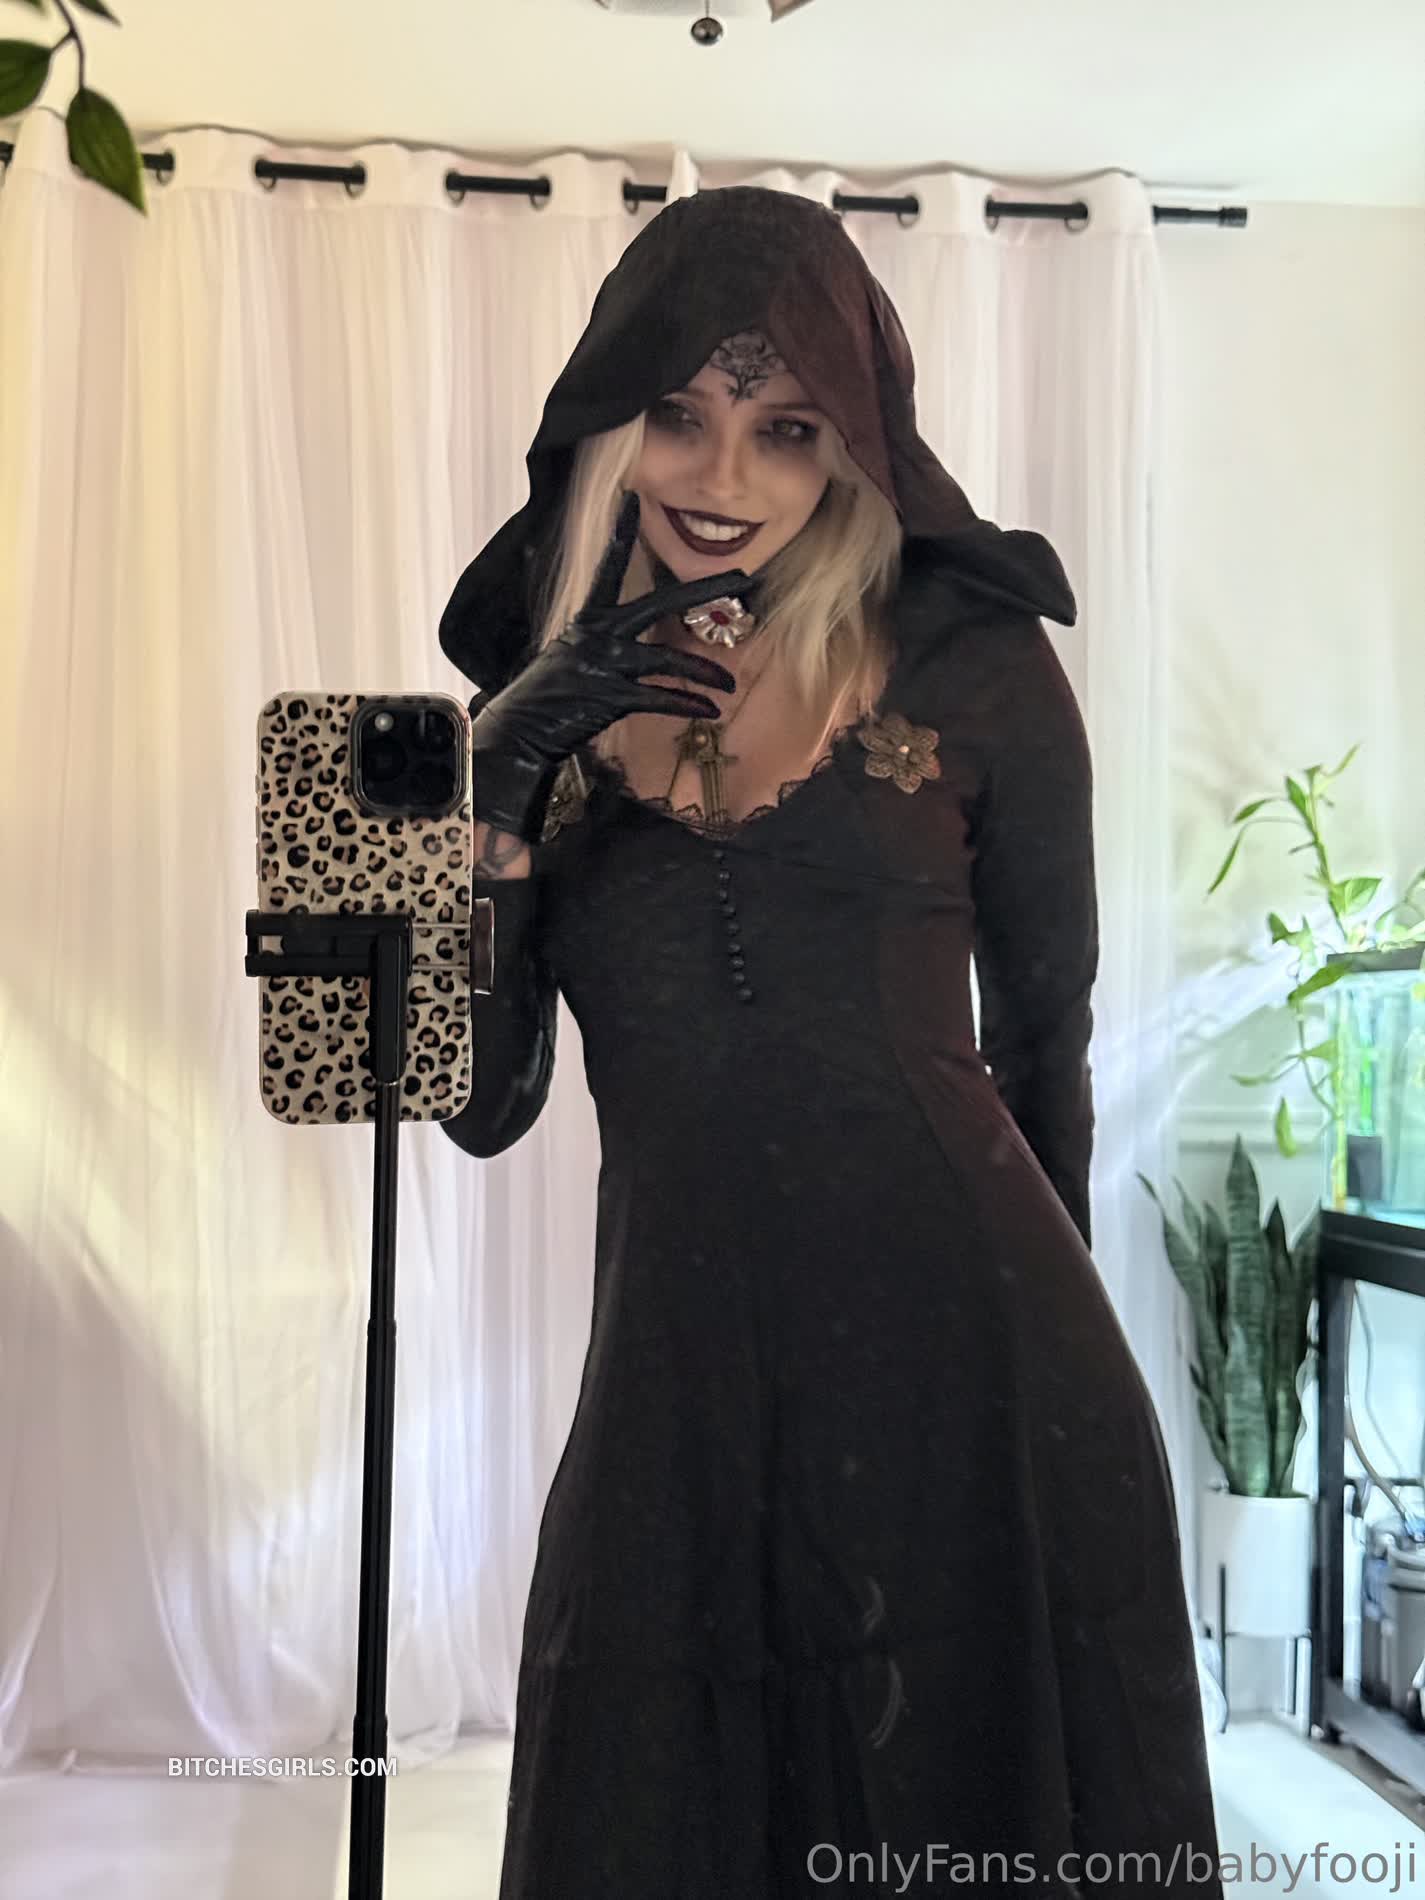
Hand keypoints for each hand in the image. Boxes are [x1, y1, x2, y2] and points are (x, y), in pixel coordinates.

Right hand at [469, 491, 753, 840]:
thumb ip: (600, 638)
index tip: (632, 499)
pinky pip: (662, 696)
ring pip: (669, 659)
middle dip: (706, 589)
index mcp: (589, 617)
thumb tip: (624, 632)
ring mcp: (606, 663)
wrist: (521, 730)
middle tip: (742, 578)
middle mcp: (599, 632)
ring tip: (728, 684)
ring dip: (705, 672)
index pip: (608, 565)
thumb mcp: (572, 653)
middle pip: (662, 602)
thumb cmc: (550, 695)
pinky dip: (689, 704)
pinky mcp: (612, 696)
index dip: (619, 531)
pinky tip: (710, 711)